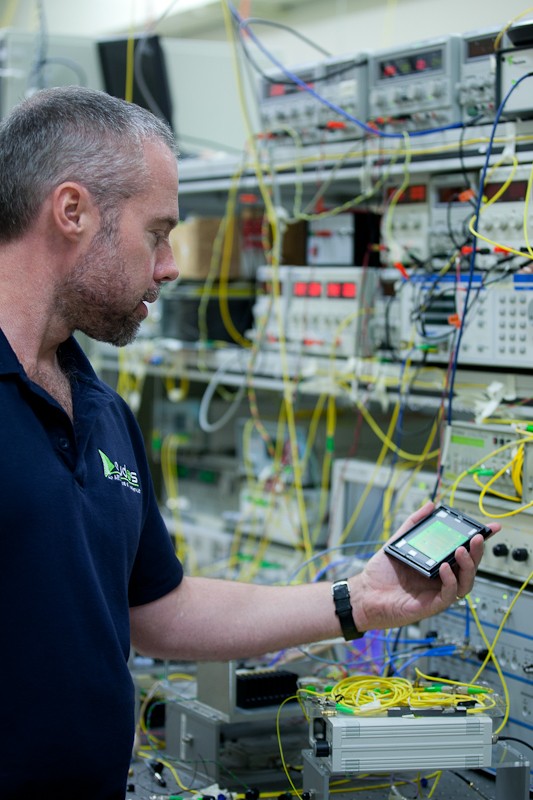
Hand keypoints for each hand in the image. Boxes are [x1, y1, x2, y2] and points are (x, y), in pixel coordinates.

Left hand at [352, 501, 500, 631]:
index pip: (463, 553)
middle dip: (477, 552)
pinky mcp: (431, 605)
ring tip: (462, 549)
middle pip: (468, 567)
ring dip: (468, 566)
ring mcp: (437, 592)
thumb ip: (414, 524)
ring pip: (465, 582)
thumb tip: (429, 505)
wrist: (364, 593)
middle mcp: (440, 579)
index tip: (490, 528)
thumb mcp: (399, 541)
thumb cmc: (381, 573)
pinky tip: (445, 567)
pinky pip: (448, 594)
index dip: (478, 542)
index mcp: (437, 564)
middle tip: (477, 537)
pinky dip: (450, 580)